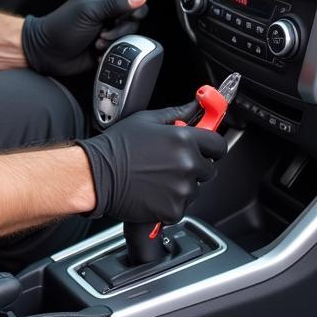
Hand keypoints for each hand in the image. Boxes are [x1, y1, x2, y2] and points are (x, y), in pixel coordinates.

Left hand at [21, 0, 148, 77]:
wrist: (47, 52)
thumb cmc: (62, 26)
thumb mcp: (90, 11)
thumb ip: (117, 3)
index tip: (134, 11)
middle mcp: (107, 8)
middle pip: (134, 12)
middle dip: (124, 24)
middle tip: (109, 28)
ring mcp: (108, 26)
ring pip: (129, 31)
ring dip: (116, 38)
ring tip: (98, 40)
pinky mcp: (107, 43)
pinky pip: (121, 46)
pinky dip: (112, 49)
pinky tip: (98, 50)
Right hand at [75, 102, 225, 223]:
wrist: (97, 175)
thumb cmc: (117, 146)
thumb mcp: (147, 120)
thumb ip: (177, 113)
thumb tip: (194, 107)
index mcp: (184, 140)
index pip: (218, 145)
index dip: (212, 146)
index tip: (206, 148)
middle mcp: (187, 164)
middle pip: (209, 168)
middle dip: (195, 165)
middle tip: (171, 163)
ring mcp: (182, 189)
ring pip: (195, 189)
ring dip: (182, 184)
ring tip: (157, 177)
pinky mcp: (173, 210)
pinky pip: (182, 206)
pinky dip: (171, 202)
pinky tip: (154, 191)